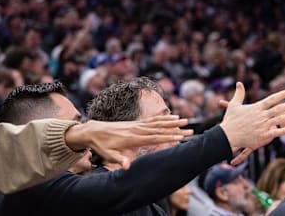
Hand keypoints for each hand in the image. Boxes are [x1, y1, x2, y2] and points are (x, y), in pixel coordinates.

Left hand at [65, 115, 192, 169]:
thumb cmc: (102, 145)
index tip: (180, 137)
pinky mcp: (137, 123)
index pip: (154, 138)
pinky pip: (153, 120)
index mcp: (133, 138)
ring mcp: (138, 125)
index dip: (168, 137)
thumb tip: (127, 167)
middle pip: (161, 129)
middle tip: (190, 130)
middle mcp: (138, 129)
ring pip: (159, 123)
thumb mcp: (108, 155)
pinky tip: (173, 117)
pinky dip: (164, 118)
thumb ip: (119, 160)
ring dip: (173, 122)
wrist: (93, 131)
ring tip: (186, 121)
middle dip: (176, 130)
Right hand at [219, 82, 284, 151]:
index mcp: (256, 108)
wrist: (227, 136)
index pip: (271, 99)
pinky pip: (275, 132)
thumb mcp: (234, 105)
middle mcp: (261, 116)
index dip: (281, 95)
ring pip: (279, 119)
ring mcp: (263, 126)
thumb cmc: (230, 121)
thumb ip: (239, 94)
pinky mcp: (262, 136)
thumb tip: (239, 83)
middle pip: (278, 109)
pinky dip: (283, 130)